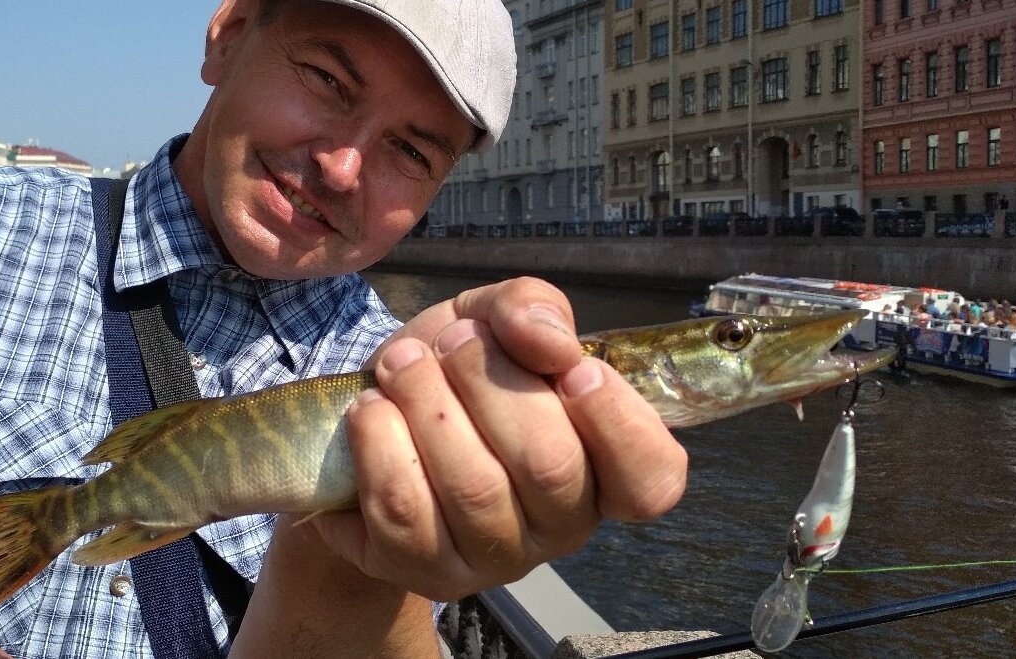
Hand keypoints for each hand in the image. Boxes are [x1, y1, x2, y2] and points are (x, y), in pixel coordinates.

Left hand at [309, 277, 687, 600]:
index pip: (651, 478)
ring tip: (402, 364)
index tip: (569, 368)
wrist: (364, 420)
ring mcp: (494, 559)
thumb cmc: (453, 373)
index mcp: (602, 465)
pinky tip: (373, 409)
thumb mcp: (494, 319)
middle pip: (550, 466)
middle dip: (489, 382)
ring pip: (473, 487)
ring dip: (426, 403)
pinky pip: (404, 511)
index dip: (616, 420)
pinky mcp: (424, 572)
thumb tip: (551, 342)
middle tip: (452, 343)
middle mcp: (561, 526)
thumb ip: (533, 309)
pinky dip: (381, 442)